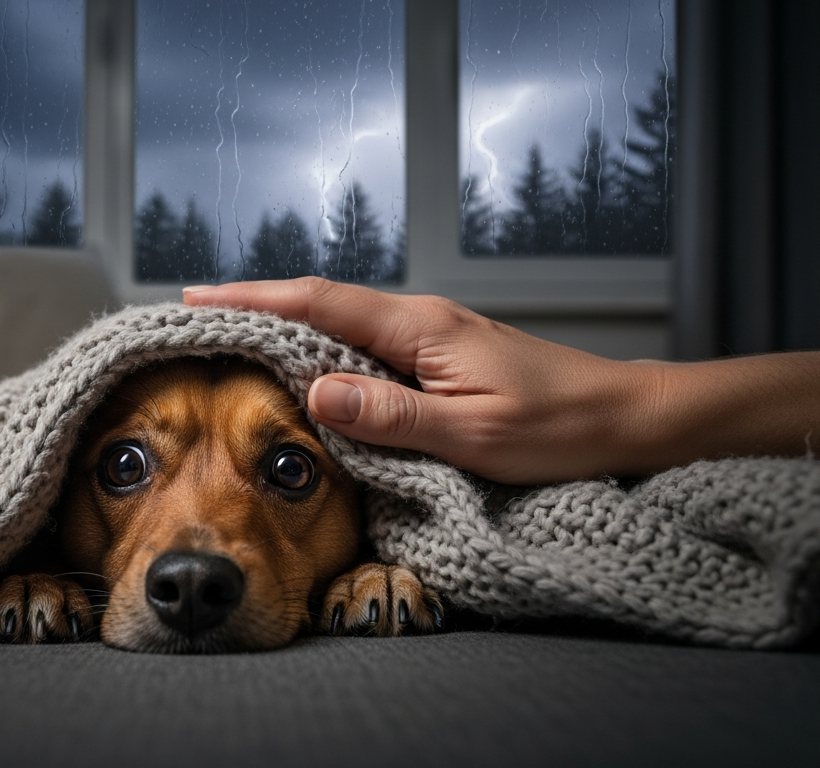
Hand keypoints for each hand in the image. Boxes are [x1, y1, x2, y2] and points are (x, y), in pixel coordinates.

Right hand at [184, 277, 659, 483]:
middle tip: (194, 320)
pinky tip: (306, 371)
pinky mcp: (440, 359)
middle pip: (320, 305)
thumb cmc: (558, 427)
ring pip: (341, 325)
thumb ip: (391, 414)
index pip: (318, 302)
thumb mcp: (471, 433)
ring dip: (286, 329)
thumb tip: (314, 391)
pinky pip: (366, 348)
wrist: (625, 418)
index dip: (253, 300)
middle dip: (255, 308)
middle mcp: (420, 322)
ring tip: (232, 340)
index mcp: (420, 328)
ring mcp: (430, 338)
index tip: (196, 299)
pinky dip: (324, 352)